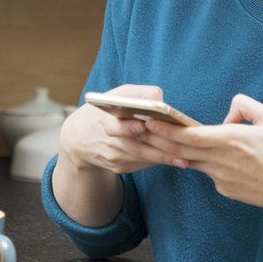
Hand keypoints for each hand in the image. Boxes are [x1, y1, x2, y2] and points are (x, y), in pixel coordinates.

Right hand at [59, 84, 184, 173]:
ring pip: (141, 158)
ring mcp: (113, 157)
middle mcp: (108, 141)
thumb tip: (160, 98)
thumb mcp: (115, 95)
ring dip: (163, 159)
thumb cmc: (104, 111)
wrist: (78, 139)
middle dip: (159, 147)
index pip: (116, 126)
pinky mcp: (118, 168)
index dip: (129, 127)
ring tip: (184, 159)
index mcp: (104, 121)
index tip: (144, 126)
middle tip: (180, 148)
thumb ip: (137, 93)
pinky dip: (157, 162)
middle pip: (136, 146)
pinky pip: (141, 165)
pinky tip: (174, 161)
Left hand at [140, 93, 262, 214]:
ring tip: (164, 140)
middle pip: (181, 150)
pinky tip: (219, 161)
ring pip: (193, 162)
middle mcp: (220, 160)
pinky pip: (210, 173)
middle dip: (160, 139)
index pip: (188, 135)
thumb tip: (228, 113)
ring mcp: (220, 178)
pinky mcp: (224, 190)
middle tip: (140, 129)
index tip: (149, 120)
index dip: (166, 129)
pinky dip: (209, 164)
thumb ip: (245, 106)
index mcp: (229, 140)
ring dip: (179, 152)